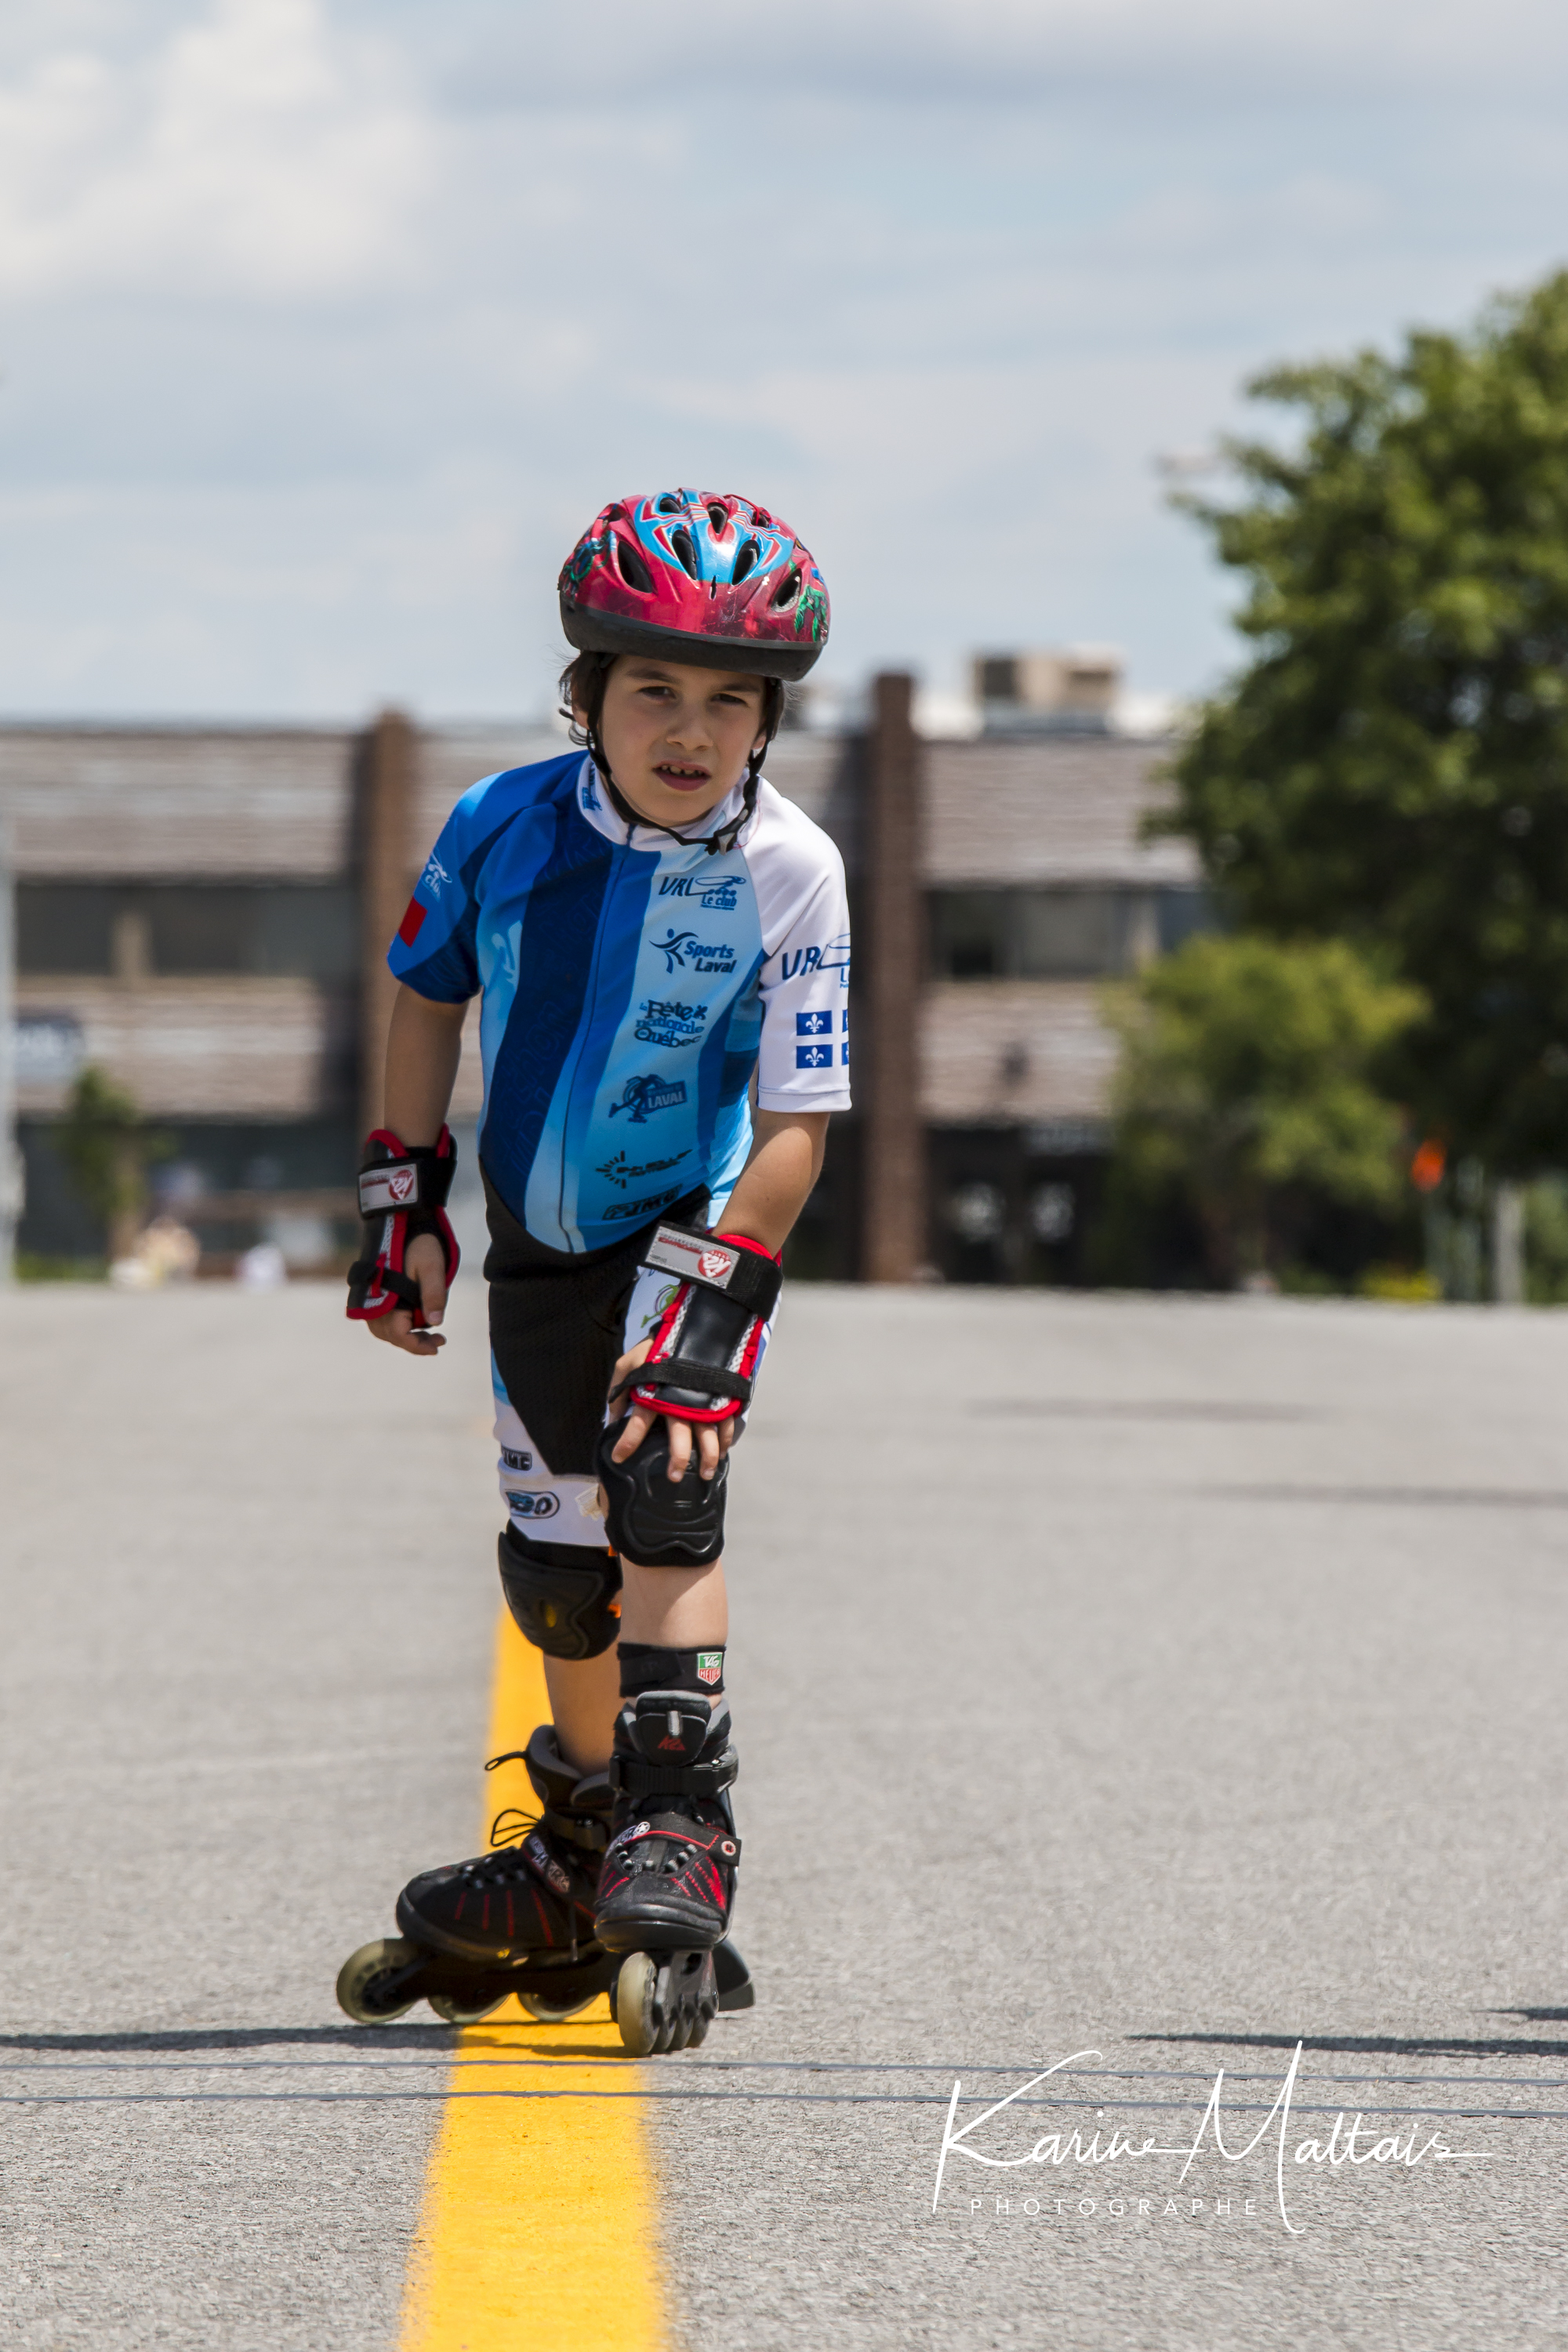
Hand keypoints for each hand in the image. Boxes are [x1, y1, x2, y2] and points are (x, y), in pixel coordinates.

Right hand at [366, 1230, 448, 1355]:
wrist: (400, 1220)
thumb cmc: (419, 1242)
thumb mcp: (432, 1267)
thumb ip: (433, 1294)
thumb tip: (436, 1324)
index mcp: (388, 1298)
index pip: (399, 1335)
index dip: (418, 1346)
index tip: (437, 1348)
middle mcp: (374, 1301)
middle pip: (391, 1336)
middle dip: (415, 1343)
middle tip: (439, 1341)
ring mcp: (371, 1297)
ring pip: (384, 1329)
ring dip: (405, 1336)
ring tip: (429, 1335)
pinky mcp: (373, 1292)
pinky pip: (381, 1318)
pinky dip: (397, 1325)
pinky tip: (414, 1320)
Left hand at [606, 1337, 737, 1481]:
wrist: (693, 1326)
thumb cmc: (657, 1347)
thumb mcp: (629, 1362)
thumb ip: (619, 1389)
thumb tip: (612, 1418)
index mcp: (653, 1393)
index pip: (637, 1425)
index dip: (627, 1443)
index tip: (619, 1459)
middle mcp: (678, 1401)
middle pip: (678, 1437)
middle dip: (676, 1460)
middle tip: (674, 1477)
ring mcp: (702, 1400)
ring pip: (706, 1435)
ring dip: (707, 1457)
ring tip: (704, 1474)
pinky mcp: (720, 1396)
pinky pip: (726, 1423)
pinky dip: (726, 1439)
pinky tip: (722, 1452)